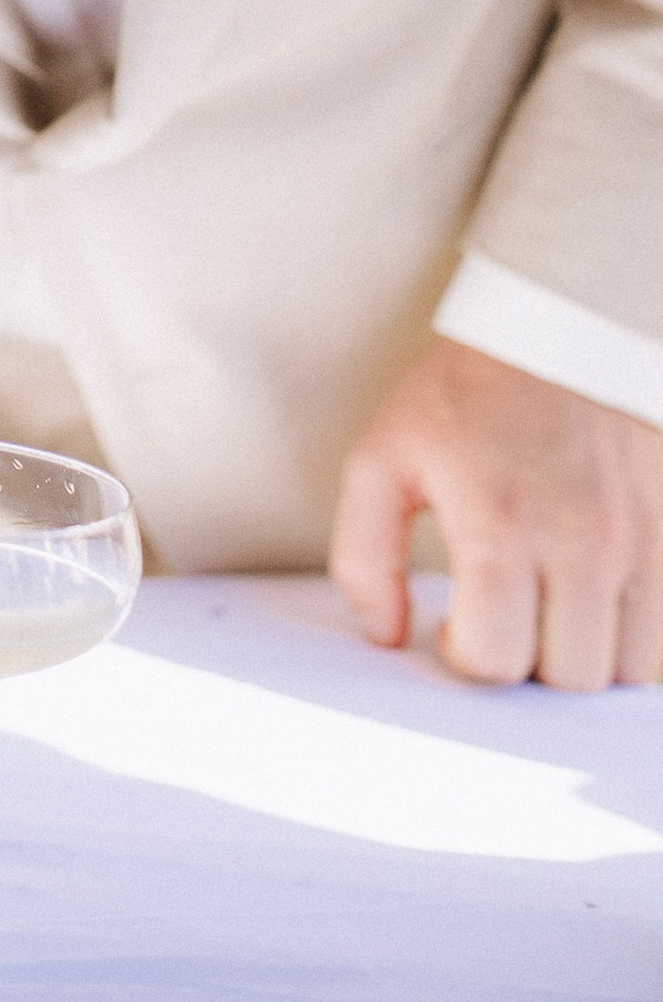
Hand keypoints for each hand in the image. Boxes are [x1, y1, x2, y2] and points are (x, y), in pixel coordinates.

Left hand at [329, 339, 662, 689]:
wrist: (554, 325)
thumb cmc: (461, 396)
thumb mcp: (381, 461)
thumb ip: (365, 556)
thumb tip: (386, 634)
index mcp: (501, 527)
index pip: (494, 660)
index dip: (464, 654)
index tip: (454, 622)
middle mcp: (582, 541)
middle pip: (566, 676)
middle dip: (525, 661)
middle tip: (503, 616)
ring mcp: (641, 540)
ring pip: (628, 668)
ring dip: (586, 656)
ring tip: (551, 610)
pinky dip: (632, 635)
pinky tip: (594, 599)